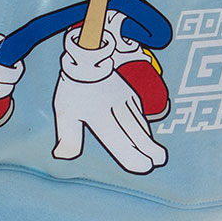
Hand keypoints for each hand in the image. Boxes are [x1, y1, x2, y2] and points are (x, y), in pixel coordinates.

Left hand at [51, 18, 167, 171]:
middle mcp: (115, 109)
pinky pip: (139, 111)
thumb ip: (67, 135)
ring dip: (149, 139)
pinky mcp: (129, 92)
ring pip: (140, 123)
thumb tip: (61, 156)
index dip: (133, 156)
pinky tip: (145, 133)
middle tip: (160, 161)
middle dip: (150, 150)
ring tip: (159, 155)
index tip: (145, 166)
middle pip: (136, 134)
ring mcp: (124, 99)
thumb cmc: (72, 86)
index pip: (119, 142)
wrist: (86, 55)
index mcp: (99, 116)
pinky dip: (144, 124)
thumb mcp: (64, 111)